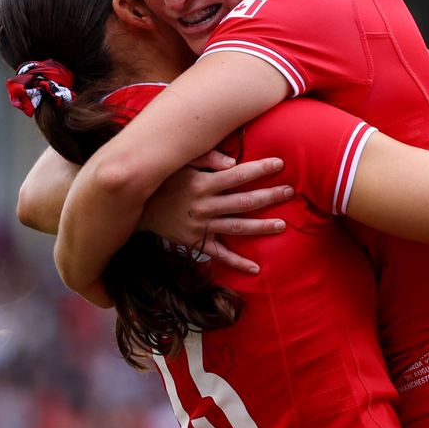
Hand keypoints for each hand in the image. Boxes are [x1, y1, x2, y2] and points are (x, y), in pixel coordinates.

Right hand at [141, 153, 292, 273]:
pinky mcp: (196, 241)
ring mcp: (201, 226)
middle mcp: (204, 205)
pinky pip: (220, 254)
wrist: (137, 207)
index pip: (237, 175)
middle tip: (290, 192)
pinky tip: (256, 269)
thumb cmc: (164, 180)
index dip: (260, 169)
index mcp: (203, 184)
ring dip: (261, 227)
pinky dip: (237, 263)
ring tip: (282, 226)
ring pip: (237, 227)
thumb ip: (207, 158)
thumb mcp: (180, 163)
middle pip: (243, 201)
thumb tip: (233, 162)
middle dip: (269, 196)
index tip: (280, 164)